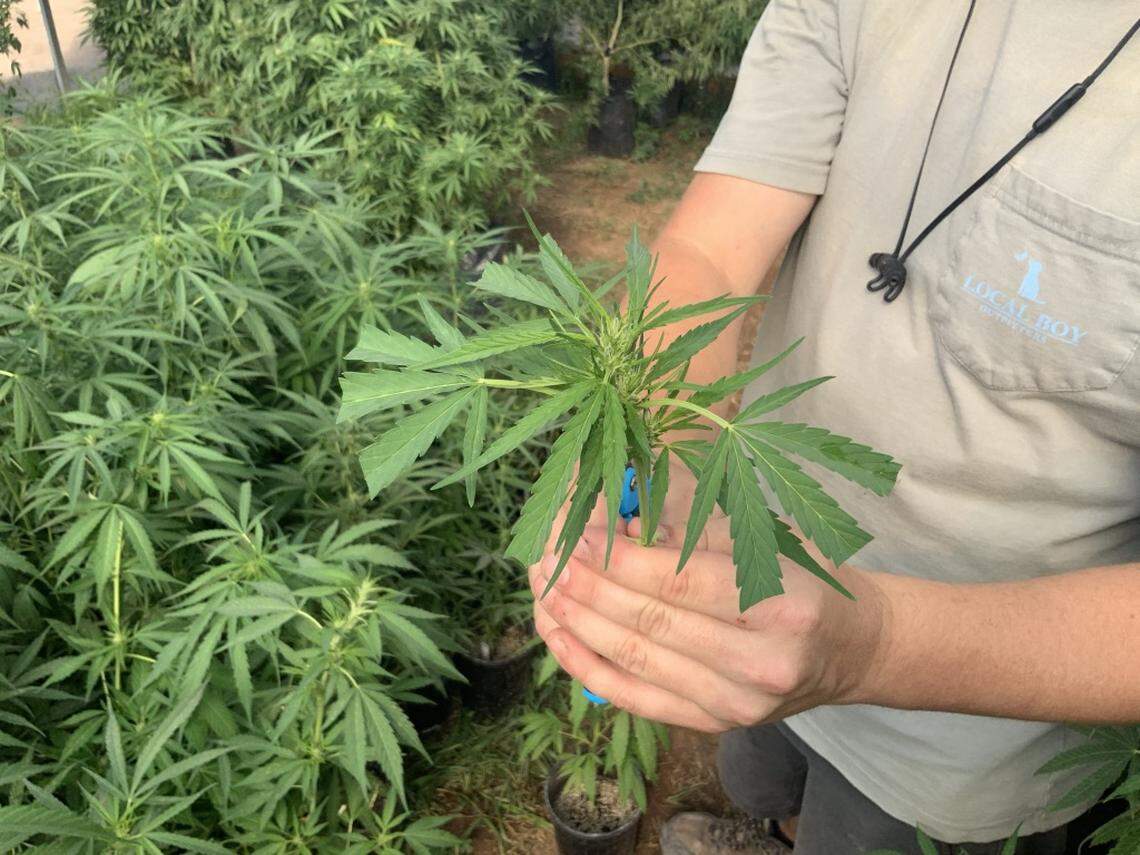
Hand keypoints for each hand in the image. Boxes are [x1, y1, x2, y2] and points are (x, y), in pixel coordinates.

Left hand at [529, 515, 890, 731]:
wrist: (852, 649)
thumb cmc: (803, 578)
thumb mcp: (761, 540)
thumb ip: (690, 533)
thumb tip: (610, 520)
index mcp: (782, 605)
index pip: (681, 583)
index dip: (619, 560)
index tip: (575, 536)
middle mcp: (762, 663)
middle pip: (652, 624)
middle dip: (588, 589)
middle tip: (547, 560)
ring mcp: (737, 705)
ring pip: (637, 663)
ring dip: (580, 625)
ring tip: (546, 591)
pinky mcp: (715, 726)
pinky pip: (637, 700)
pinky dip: (591, 669)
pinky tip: (560, 639)